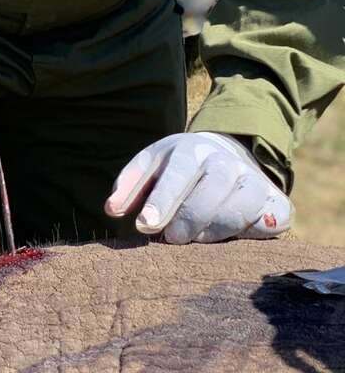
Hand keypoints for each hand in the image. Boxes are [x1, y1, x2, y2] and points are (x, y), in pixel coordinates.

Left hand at [104, 131, 292, 243]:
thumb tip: (111, 210)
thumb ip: (129, 186)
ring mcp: (255, 181)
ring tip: (196, 238)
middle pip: (210, 193)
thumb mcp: (152, 165)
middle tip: (171, 238)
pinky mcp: (277, 203)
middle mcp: (227, 161)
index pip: (178, 173)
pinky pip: (267, 224)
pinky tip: (232, 236)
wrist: (228, 155)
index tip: (144, 226)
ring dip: (213, 231)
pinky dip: (250, 233)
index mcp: (192, 149)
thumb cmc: (180, 167)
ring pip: (238, 211)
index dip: (161, 201)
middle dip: (188, 220)